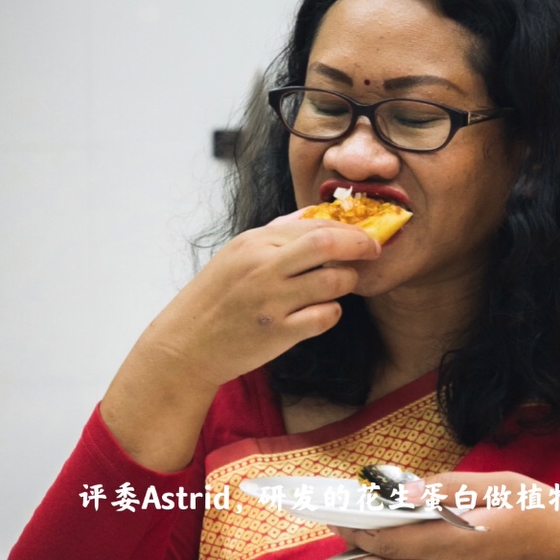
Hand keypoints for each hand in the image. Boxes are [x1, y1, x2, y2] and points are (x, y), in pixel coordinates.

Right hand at [101, 209, 380, 470]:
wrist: (186, 344)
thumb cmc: (215, 297)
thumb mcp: (237, 254)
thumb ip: (275, 233)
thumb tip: (313, 215)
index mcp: (254, 243)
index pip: (314, 225)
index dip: (347, 228)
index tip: (364, 235)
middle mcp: (263, 268)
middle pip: (327, 244)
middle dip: (360, 245)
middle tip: (373, 251)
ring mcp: (271, 301)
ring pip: (333, 282)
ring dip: (348, 282)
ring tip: (344, 285)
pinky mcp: (278, 333)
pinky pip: (325, 317)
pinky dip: (333, 312)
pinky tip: (324, 311)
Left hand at [332, 472, 559, 559]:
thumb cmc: (544, 514)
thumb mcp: (502, 485)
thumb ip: (450, 487)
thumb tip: (403, 489)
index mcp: (455, 542)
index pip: (389, 542)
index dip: (355, 528)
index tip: (330, 508)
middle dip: (357, 539)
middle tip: (334, 512)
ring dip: (375, 547)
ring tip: (355, 521)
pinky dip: (398, 551)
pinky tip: (394, 531)